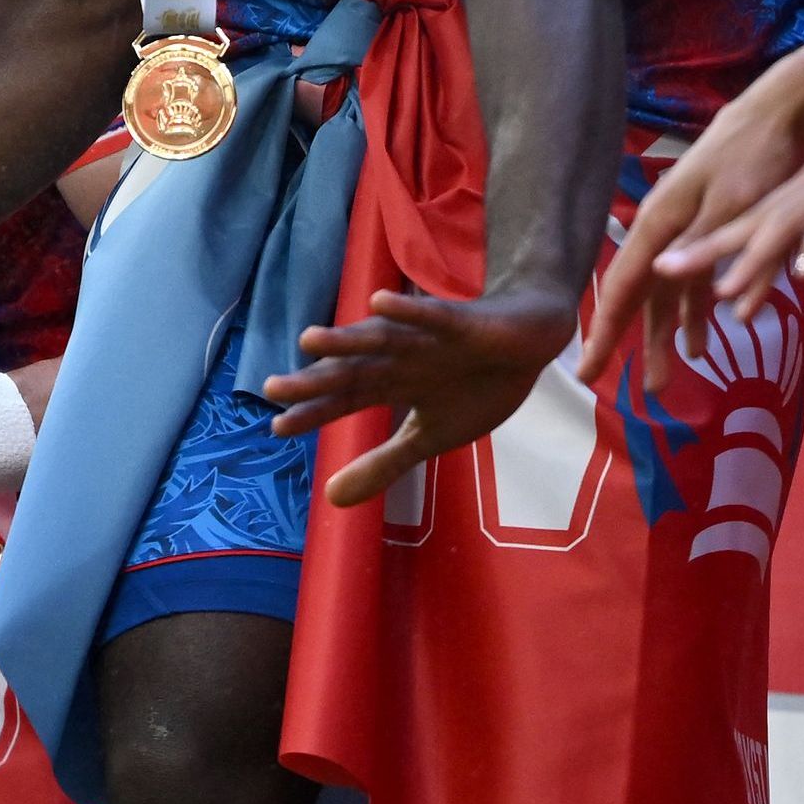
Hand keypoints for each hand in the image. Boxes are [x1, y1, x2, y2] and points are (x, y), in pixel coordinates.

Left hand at [265, 287, 579, 510]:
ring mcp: (426, 339)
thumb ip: (383, 464)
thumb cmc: (476, 384)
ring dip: (348, 339)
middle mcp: (400, 359)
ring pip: (381, 339)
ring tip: (309, 340)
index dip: (313, 413)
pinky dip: (408, 311)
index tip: (278, 429)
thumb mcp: (429, 437)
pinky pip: (431, 316)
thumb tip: (330, 500)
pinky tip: (379, 302)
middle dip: (316, 381)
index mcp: (392, 386)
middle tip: (271, 388)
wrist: (531, 343)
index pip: (344, 401)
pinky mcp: (459, 323)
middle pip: (352, 371)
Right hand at [580, 53, 803, 392]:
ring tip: (666, 380)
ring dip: (667, 335)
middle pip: (640, 298)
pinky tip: (701, 341)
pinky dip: (695, 313)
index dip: (605, 333)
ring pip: (668, 294)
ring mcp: (686, 231)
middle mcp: (665, 231)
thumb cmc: (754, 155)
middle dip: (634, 344)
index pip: (621, 290)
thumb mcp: (730, 203)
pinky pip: (694, 282)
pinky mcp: (711, 229)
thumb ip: (698, 245)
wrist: (780, 114)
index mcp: (660, 224)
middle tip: (635, 391)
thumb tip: (658, 279)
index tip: (589, 371)